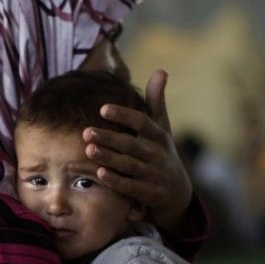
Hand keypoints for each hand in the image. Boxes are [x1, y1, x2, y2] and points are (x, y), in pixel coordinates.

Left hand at [82, 70, 191, 231]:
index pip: (142, 122)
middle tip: (86, 131)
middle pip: (132, 144)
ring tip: (89, 150)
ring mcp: (154, 174)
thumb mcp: (162, 128)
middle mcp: (157, 154)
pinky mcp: (150, 193)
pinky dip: (116, 180)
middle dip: (109, 138)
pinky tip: (99, 174)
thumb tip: (161, 70)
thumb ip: (157, 101)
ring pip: (129, 165)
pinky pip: (131, 187)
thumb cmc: (161, 153)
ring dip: (109, 158)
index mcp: (159, 136)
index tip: (103, 109)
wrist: (177, 192)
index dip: (124, 116)